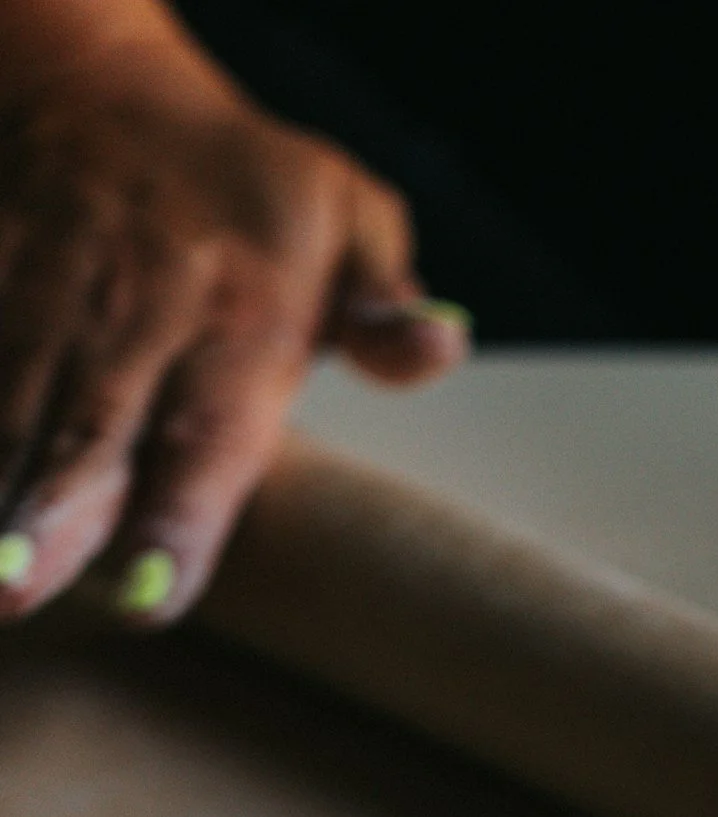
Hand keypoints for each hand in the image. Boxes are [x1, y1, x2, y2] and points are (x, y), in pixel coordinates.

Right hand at [0, 22, 466, 624]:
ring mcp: (52, 294)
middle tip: (16, 593)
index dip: (179, 515)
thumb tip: (438, 342)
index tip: (151, 595)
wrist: (98, 82)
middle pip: (93, 427)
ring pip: (17, 400)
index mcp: (245, 311)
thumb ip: (381, 305)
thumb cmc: (251, 192)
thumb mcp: (346, 215)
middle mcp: (141, 310)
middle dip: (55, 514)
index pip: (210, 429)